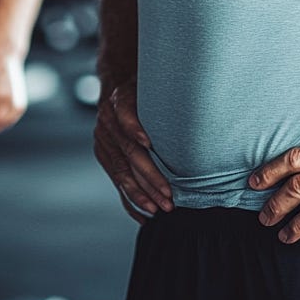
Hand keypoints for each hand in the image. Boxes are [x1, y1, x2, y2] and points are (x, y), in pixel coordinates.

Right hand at [93, 79, 172, 222]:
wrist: (117, 87)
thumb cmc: (142, 89)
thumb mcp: (151, 84)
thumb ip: (163, 95)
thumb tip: (196, 98)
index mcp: (118, 100)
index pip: (124, 115)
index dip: (134, 128)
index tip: (149, 143)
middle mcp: (107, 121)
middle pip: (128, 152)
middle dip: (149, 176)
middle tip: (169, 195)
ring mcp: (103, 140)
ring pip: (121, 172)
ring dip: (141, 193)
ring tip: (158, 209)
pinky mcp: (103, 155)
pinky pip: (116, 181)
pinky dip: (130, 201)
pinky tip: (145, 215)